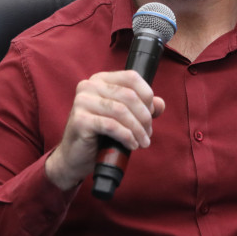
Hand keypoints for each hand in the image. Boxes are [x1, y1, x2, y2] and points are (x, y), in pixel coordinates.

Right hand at [44, 70, 164, 189]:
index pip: (132, 77)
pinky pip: (111, 125)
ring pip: (121, 111)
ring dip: (138, 129)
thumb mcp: (124, 118)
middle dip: (144, 117)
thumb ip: (142, 108)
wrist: (75, 157)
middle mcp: (89, 86)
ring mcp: (82, 101)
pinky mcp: (79, 120)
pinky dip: (126, 136)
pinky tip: (131, 145)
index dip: (147, 95)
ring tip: (143, 142)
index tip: (152, 114)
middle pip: (129, 95)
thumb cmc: (100, 135)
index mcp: (101, 79)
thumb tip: (161, 104)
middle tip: (148, 134)